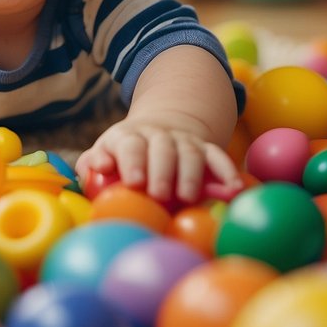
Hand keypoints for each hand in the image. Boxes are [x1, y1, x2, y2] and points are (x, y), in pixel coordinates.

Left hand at [76, 114, 238, 204]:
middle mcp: (158, 136)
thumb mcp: (105, 152)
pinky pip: (218, 156)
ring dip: (191, 174)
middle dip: (161, 170)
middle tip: (158, 193)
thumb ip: (92, 162)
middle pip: (162, 148)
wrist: (158, 129)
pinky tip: (234, 188)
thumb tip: (94, 168)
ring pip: (191, 152)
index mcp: (129, 136)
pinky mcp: (205, 148)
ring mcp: (184, 140)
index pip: (130, 144)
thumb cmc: (124, 154)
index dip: (132, 160)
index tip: (133, 181)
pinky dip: (227, 171)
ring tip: (188, 196)